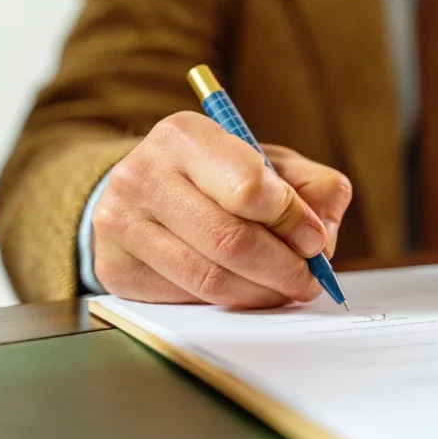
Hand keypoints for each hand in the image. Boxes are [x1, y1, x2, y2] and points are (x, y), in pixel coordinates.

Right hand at [92, 111, 351, 307]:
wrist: (145, 191)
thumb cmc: (217, 177)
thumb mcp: (268, 163)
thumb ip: (310, 187)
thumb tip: (323, 236)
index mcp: (184, 136)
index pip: (248, 187)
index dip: (292, 221)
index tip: (314, 240)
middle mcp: (142, 174)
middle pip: (230, 240)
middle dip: (284, 268)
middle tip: (309, 279)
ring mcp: (120, 224)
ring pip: (210, 279)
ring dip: (261, 293)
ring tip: (285, 289)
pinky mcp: (114, 267)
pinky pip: (186, 299)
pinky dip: (228, 302)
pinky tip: (245, 291)